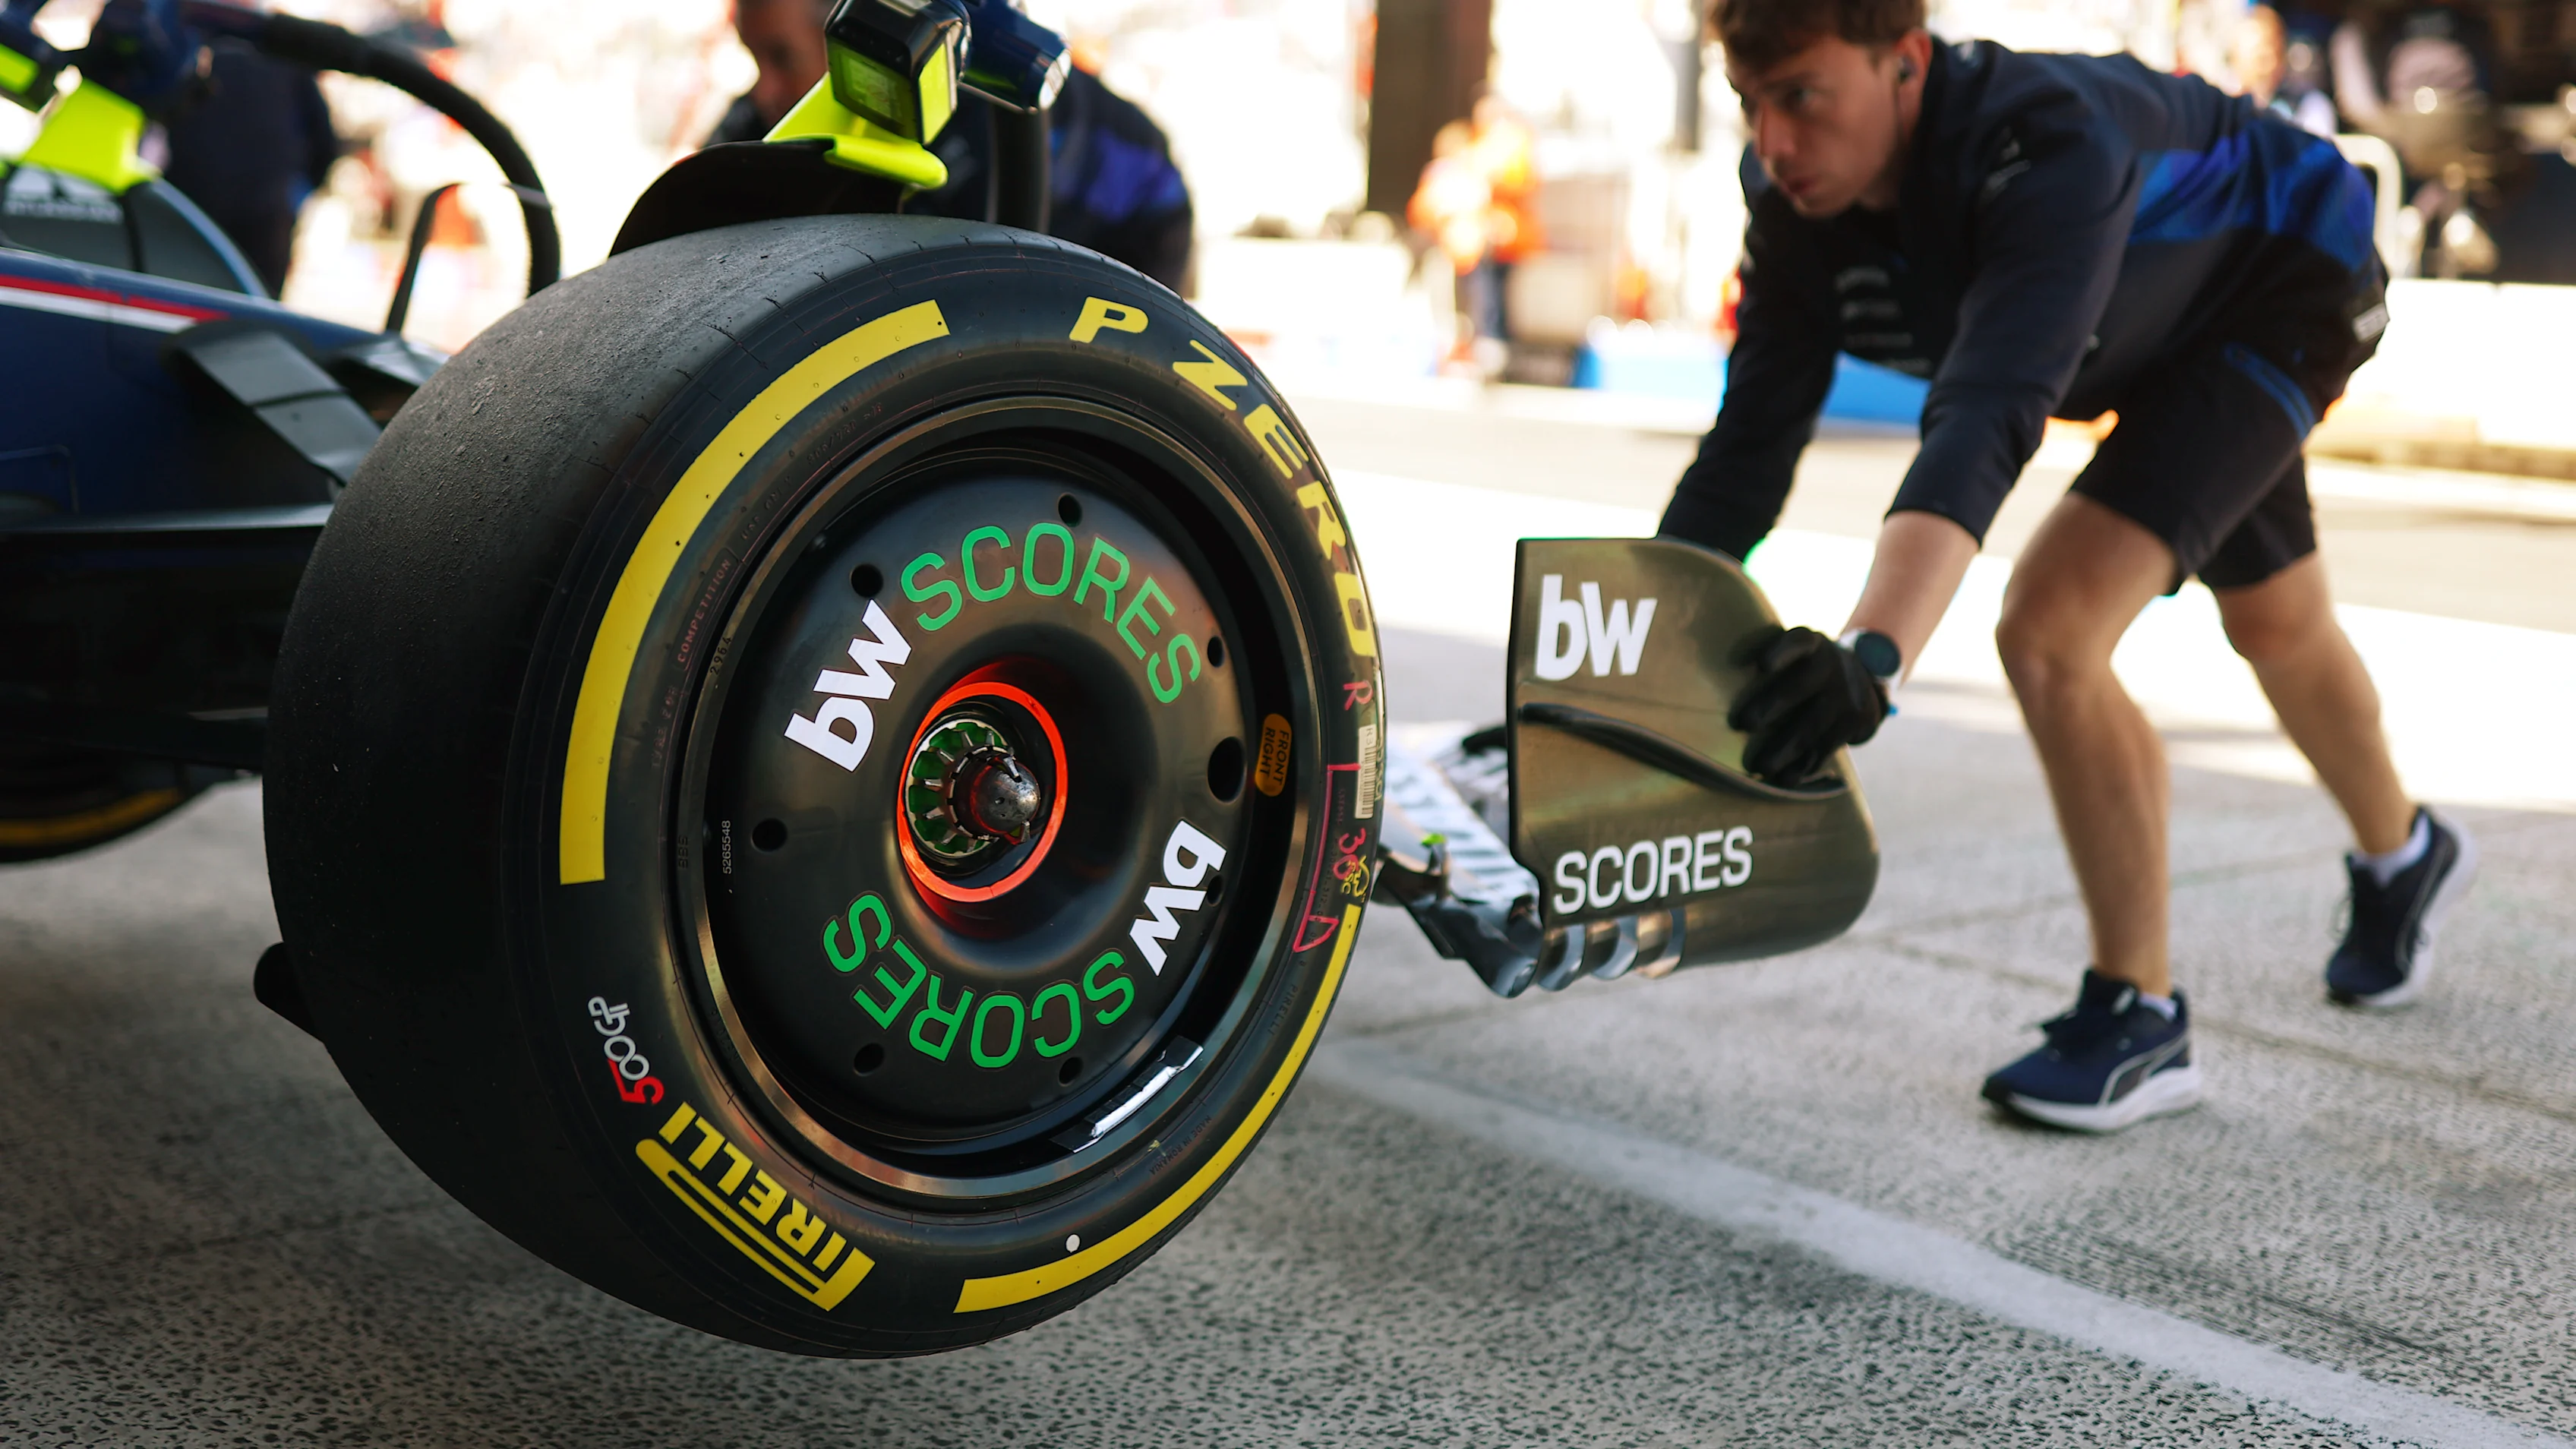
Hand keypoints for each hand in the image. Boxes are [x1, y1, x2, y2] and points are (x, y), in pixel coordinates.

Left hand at [1726, 626, 1887, 783]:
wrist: (1863, 676)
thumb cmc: (1807, 665)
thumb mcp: (1798, 649)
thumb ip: (1773, 660)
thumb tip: (1716, 683)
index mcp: (1811, 643)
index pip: (1797, 643)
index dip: (1781, 653)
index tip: (1762, 664)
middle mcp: (1831, 665)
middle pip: (1798, 688)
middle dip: (1769, 707)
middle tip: (1743, 723)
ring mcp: (1845, 695)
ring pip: (1810, 726)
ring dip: (1783, 750)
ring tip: (1759, 766)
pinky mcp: (1854, 722)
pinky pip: (1825, 748)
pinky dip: (1803, 767)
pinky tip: (1783, 779)